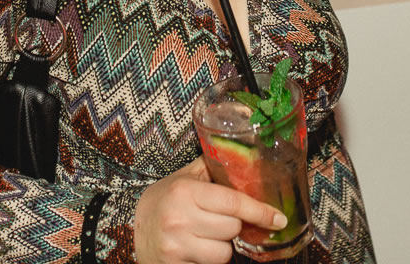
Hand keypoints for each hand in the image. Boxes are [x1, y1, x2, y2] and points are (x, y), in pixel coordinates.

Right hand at [133, 157, 286, 263]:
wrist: (131, 230)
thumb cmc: (164, 200)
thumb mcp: (184, 178)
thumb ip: (213, 166)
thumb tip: (248, 155)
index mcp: (186, 191)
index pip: (233, 203)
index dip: (260, 212)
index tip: (278, 219)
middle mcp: (179, 218)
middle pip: (233, 228)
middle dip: (233, 225)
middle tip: (220, 219)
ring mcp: (176, 244)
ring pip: (225, 252)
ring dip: (223, 245)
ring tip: (207, 235)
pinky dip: (210, 258)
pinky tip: (198, 248)